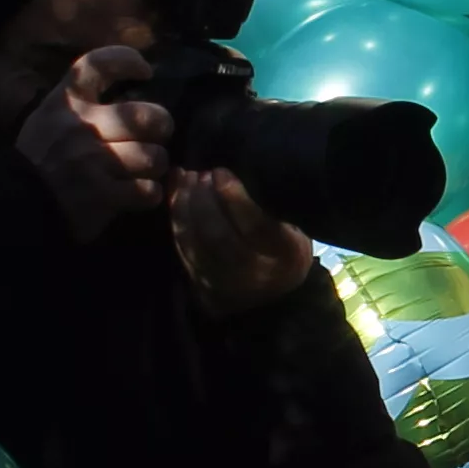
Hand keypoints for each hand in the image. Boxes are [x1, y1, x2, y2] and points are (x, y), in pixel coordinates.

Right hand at [17, 42, 173, 241]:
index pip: (99, 63)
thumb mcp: (50, 116)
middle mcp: (82, 126)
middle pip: (149, 116)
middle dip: (160, 128)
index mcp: (66, 102)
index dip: (128, 60)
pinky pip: (148, 190)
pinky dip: (148, 194)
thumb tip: (132, 94)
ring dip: (154, 166)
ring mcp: (94, 161)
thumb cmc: (40, 157)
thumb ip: (83, 101)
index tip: (145, 72)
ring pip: (154, 157)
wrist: (17, 203)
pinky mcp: (102, 195)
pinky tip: (137, 193)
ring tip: (143, 170)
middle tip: (153, 137)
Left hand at [171, 165, 314, 318]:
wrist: (274, 299)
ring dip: (184, 205)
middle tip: (199, 172)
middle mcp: (252, 273)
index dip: (233, 196)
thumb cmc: (286, 251)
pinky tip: (176, 193)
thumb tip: (237, 168)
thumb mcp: (293, 229)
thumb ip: (270, 206)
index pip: (254, 226)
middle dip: (202, 199)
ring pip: (194, 242)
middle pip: (217, 235)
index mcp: (283, 255)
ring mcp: (222, 282)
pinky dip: (175, 217)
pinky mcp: (199, 283)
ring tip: (186, 178)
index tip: (220, 171)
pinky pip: (181, 247)